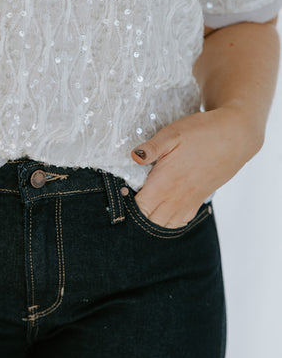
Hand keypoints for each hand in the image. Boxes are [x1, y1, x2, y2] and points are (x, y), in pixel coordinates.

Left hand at [130, 105, 262, 228]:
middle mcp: (177, 197)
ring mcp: (189, 201)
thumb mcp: (173, 133)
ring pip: (165, 224)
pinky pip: (180, 221)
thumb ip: (151, 148)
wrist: (235, 137)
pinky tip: (163, 207)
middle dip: (136, 213)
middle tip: (131, 195)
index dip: (127, 202)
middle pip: (149, 220)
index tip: (123, 190)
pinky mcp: (199, 200)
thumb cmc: (203, 132)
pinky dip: (168, 220)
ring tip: (145, 202)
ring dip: (151, 218)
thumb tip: (133, 156)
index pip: (139, 207)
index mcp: (166, 183)